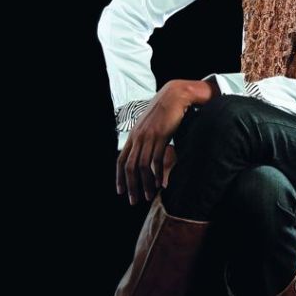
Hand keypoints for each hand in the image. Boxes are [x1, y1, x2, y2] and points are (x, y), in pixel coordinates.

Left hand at [116, 81, 187, 203]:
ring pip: (142, 166)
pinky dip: (157, 174)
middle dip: (130, 186)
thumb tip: (144, 151)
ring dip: (145, 184)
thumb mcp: (150, 125)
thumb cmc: (165, 110)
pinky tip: (159, 184)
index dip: (119, 177)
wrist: (175, 95)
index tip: (121, 191)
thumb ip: (145, 137)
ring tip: (148, 196)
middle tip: (133, 200)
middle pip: (130, 167)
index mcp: (133, 135)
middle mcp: (138, 137)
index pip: (121, 160)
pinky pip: (157, 160)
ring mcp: (149, 137)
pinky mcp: (162, 136)